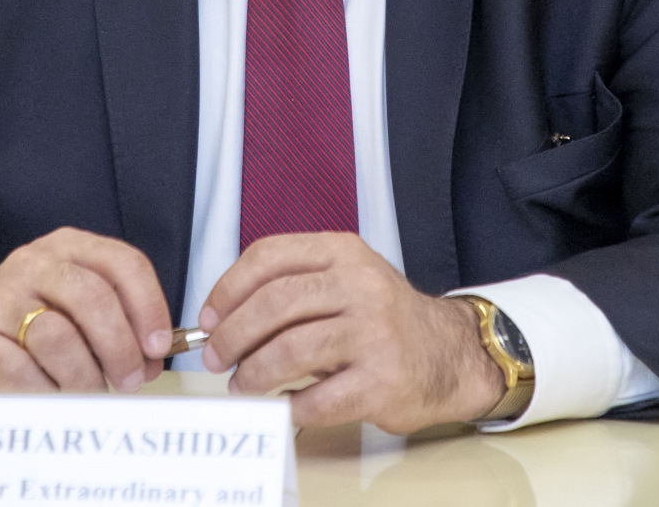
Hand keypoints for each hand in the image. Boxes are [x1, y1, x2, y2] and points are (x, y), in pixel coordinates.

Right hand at [0, 227, 171, 393]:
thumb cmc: (32, 317)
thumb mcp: (78, 303)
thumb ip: (120, 322)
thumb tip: (153, 358)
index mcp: (70, 247)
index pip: (124, 263)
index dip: (149, 306)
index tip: (159, 346)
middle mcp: (36, 262)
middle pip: (94, 298)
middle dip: (120, 347)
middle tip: (131, 379)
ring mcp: (3, 296)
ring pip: (59, 337)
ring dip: (85, 376)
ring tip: (91, 390)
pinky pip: (23, 372)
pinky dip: (47, 391)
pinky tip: (53, 394)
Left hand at [199, 233, 503, 431]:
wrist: (449, 353)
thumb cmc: (384, 318)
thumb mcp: (345, 278)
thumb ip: (293, 285)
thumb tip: (223, 318)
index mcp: (343, 252)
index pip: (270, 256)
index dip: (228, 288)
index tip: (209, 316)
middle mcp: (361, 285)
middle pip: (275, 303)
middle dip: (232, 334)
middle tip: (215, 356)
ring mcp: (374, 333)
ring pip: (290, 350)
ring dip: (253, 373)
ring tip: (242, 384)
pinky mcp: (382, 380)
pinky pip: (318, 398)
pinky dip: (290, 406)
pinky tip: (282, 405)